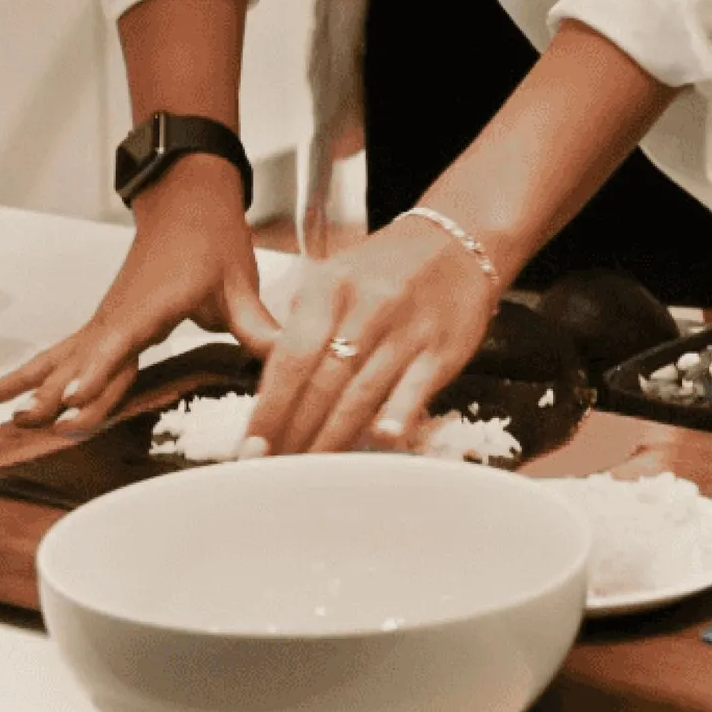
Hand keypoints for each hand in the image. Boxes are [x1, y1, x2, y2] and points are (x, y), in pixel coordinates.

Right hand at [0, 156, 275, 428]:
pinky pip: (60, 352)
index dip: (97, 373)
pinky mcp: (101, 323)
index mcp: (153, 305)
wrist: (188, 196)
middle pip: (83, 358)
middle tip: (29, 421)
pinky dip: (27, 373)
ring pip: (61, 357)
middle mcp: (120, 315)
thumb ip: (256, 325)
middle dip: (56, 391)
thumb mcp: (239, 281)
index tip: (71, 399)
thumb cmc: (212, 236)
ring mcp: (105, 320)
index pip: (120, 344)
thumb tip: (285, 356)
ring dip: (30, 384)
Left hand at [240, 214, 502, 456]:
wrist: (461, 240)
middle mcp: (369, 306)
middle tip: (273, 470)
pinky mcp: (443, 349)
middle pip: (322, 384)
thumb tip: (268, 391)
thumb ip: (300, 328)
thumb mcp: (334, 278)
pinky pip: (414, 391)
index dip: (268, 409)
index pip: (290, 358)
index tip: (250, 447)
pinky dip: (395, 418)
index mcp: (332, 286)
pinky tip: (378, 440)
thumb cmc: (386, 268)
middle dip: (293, 434)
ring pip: (361, 396)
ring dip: (330, 441)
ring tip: (308, 471)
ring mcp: (409, 329)